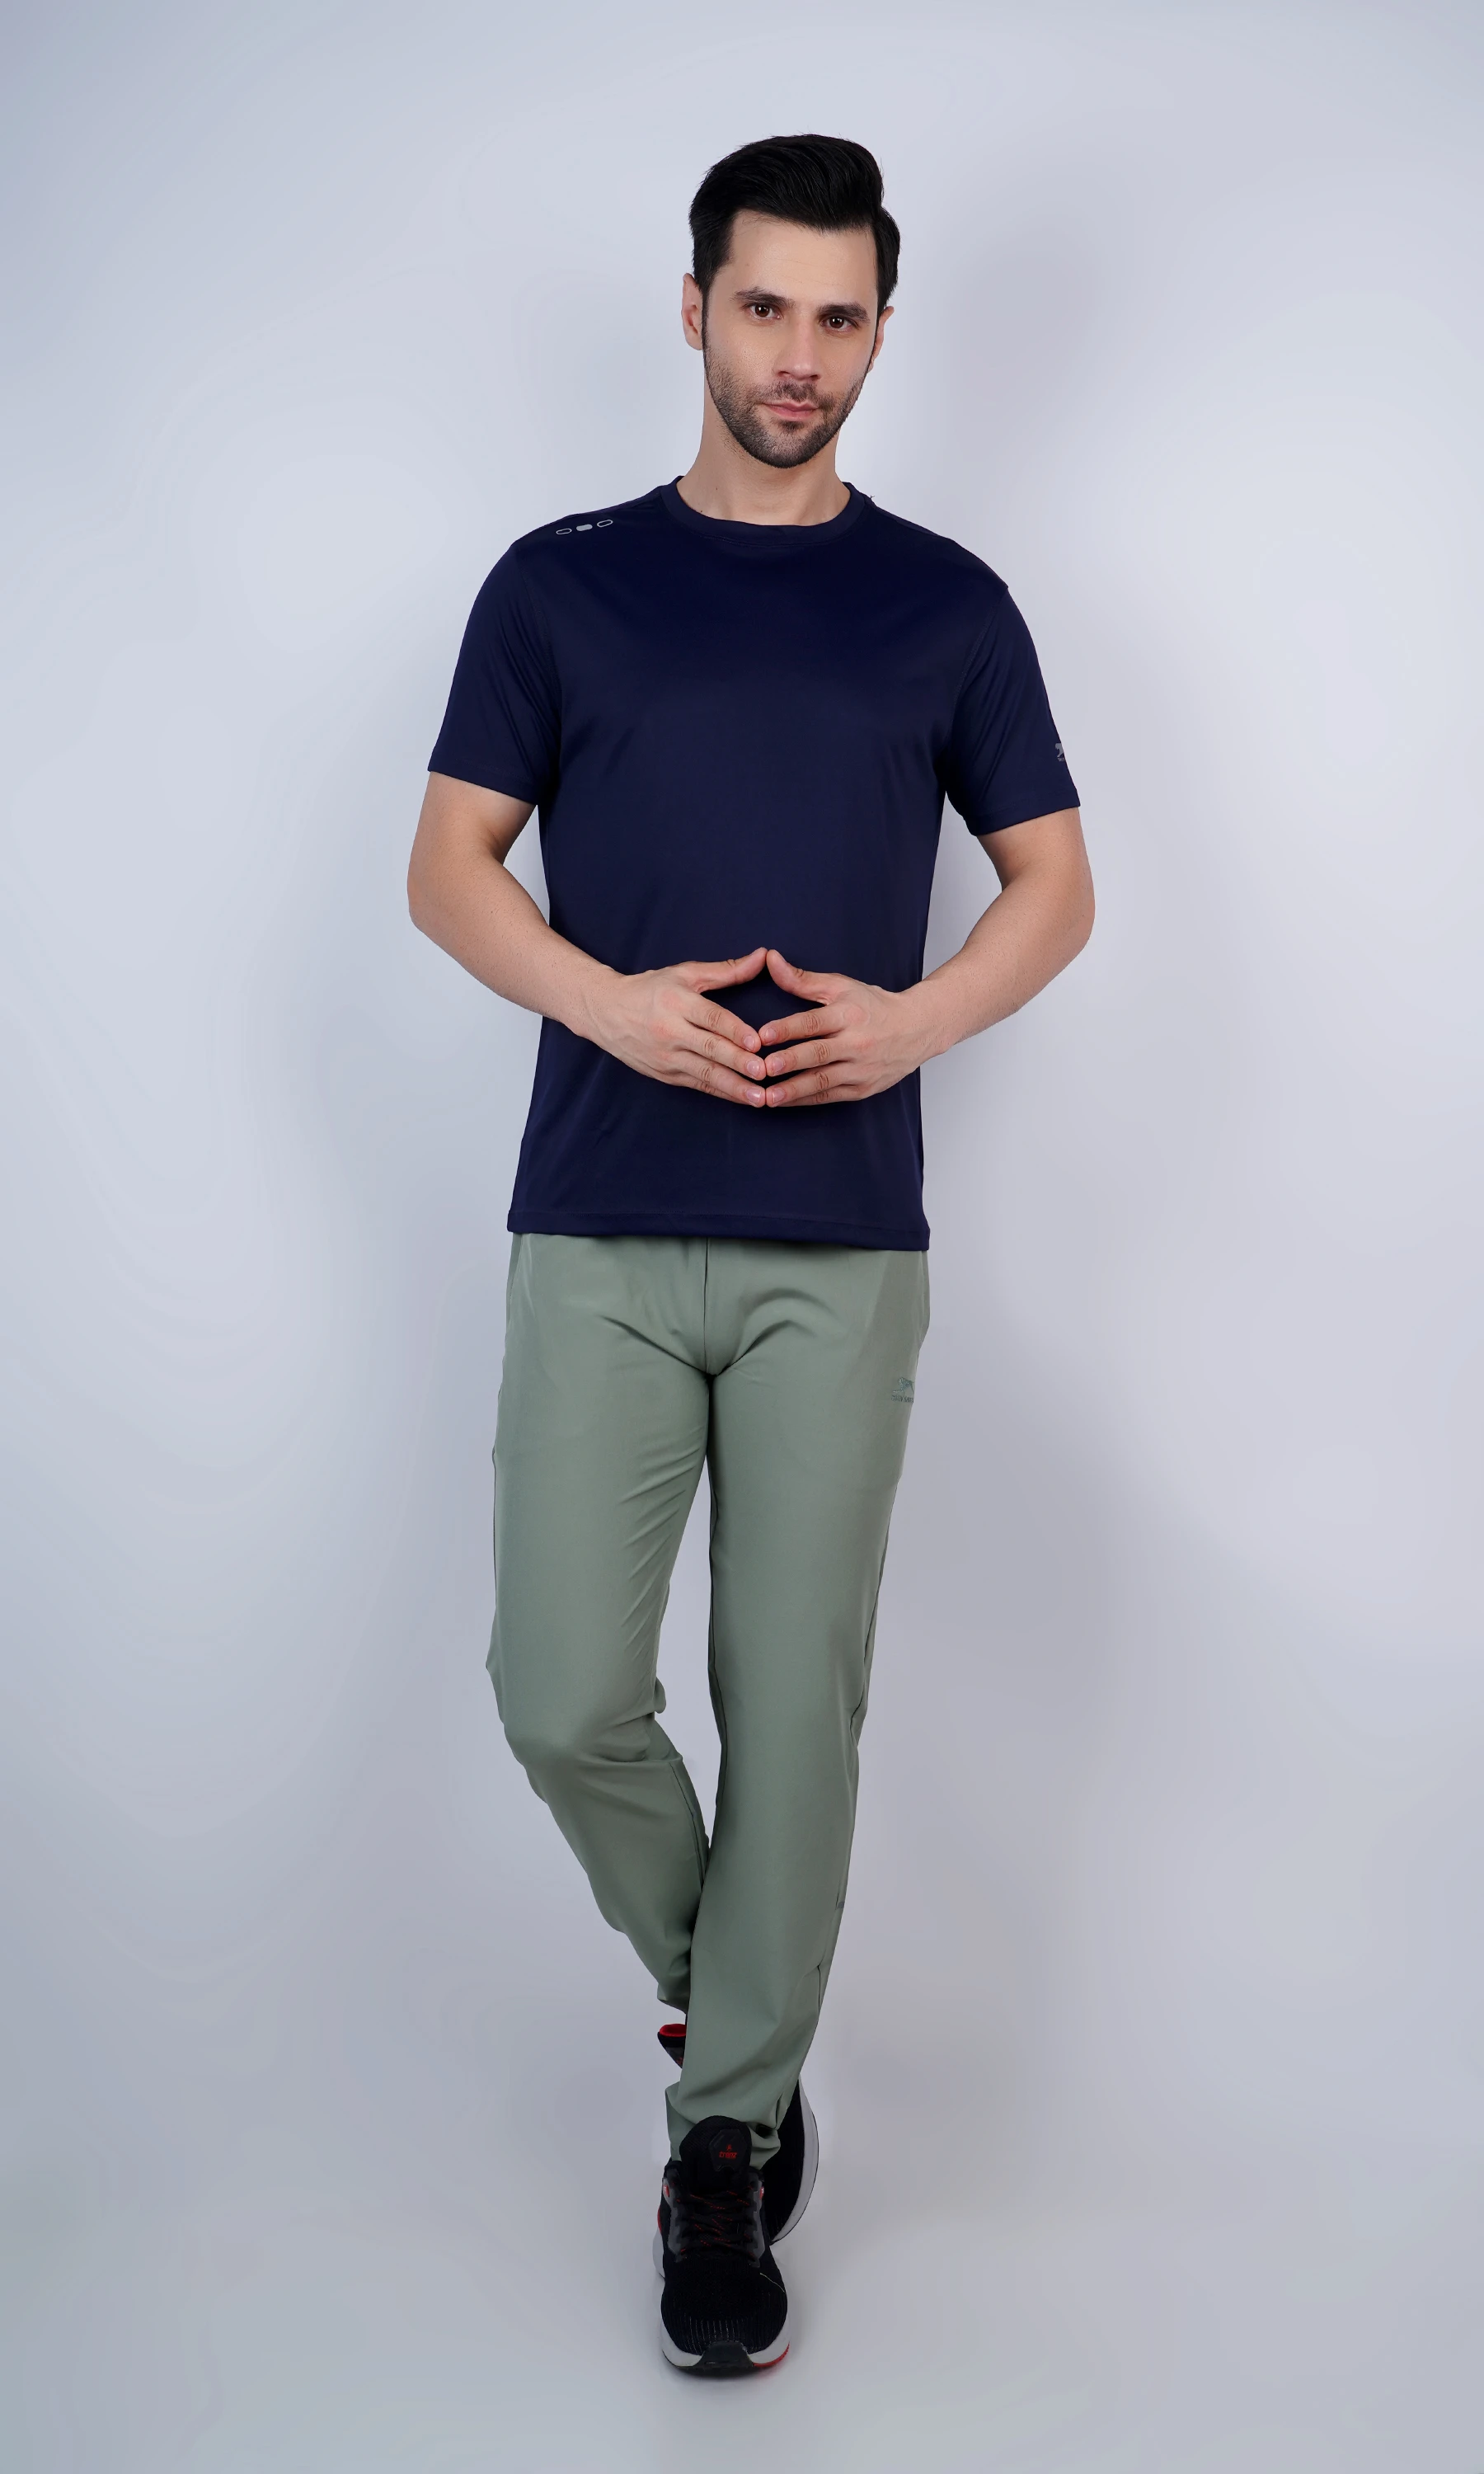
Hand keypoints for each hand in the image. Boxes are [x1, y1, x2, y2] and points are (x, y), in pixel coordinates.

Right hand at [580, 948, 769, 1103]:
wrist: (606, 1012)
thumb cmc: (650, 989)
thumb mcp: (684, 974)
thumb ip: (726, 970)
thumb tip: (762, 956)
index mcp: (677, 1002)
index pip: (710, 1017)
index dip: (734, 1030)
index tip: (756, 1042)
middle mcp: (670, 1031)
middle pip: (709, 1048)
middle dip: (738, 1062)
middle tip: (763, 1072)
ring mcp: (666, 1056)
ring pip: (705, 1073)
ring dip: (734, 1086)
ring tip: (759, 1097)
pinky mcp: (665, 1075)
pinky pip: (698, 1085)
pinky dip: (722, 1093)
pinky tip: (743, 1098)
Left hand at [757, 949, 941, 1106]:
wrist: (917, 1029)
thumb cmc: (874, 1006)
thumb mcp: (841, 986)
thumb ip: (802, 979)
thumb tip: (770, 960)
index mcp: (849, 1014)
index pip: (814, 1022)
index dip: (787, 1028)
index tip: (763, 1035)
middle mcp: (856, 1043)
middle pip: (818, 1054)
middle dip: (789, 1062)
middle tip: (763, 1068)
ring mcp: (861, 1069)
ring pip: (824, 1081)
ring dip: (794, 1090)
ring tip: (768, 1097)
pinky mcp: (863, 1088)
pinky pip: (830, 1096)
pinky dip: (805, 1100)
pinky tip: (784, 1102)